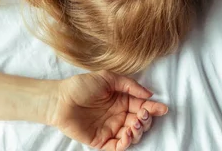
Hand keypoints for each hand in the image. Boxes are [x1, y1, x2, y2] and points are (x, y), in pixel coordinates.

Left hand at [49, 70, 167, 149]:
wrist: (59, 100)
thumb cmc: (81, 86)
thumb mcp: (108, 78)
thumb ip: (129, 85)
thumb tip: (149, 94)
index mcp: (123, 100)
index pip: (143, 106)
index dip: (153, 108)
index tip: (162, 108)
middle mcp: (119, 115)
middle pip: (141, 123)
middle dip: (146, 121)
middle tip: (143, 116)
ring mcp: (111, 129)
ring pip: (133, 136)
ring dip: (138, 132)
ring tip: (134, 125)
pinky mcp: (101, 141)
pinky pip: (118, 146)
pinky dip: (126, 144)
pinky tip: (127, 135)